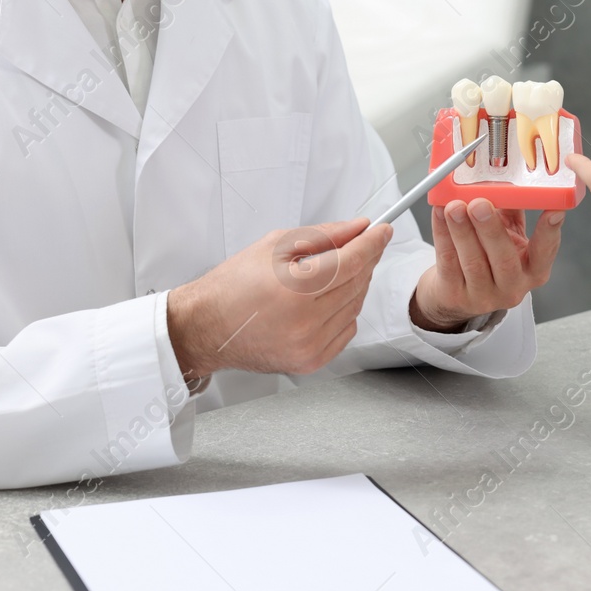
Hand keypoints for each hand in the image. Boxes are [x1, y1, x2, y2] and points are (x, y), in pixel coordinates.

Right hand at [167, 218, 392, 376]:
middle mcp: (305, 321)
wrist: (207, 327)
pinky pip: (346, 330)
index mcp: (295, 288)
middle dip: (366, 260)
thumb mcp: (275, 245)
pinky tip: (327, 299)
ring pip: (355, 307)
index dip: (372, 243)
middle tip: (363, 244)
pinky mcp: (310, 362)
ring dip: (355, 285)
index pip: (352, 261)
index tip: (383, 231)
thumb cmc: (234, 285)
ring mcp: (309, 346)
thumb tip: (358, 228)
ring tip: (335, 272)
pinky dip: (345, 311)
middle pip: (357, 283)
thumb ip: (324, 235)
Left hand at [410, 199, 563, 331]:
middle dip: (491, 229)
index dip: (549, 232)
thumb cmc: (487, 257)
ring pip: (473, 261)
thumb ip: (510, 210)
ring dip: (462, 230)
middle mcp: (512, 286)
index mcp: (533, 270)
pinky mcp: (455, 295)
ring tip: (454, 207)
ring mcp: (483, 295)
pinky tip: (440, 214)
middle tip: (480, 204)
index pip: (545, 252)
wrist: (457, 292)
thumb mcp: (508, 234)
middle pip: (504, 259)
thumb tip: (506, 182)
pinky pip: (448, 261)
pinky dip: (443, 234)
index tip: (551, 210)